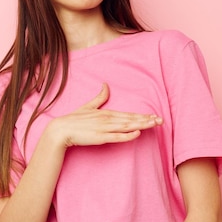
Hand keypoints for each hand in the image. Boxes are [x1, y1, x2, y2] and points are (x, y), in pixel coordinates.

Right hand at [45, 83, 162, 147]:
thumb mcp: (88, 106)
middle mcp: (107, 119)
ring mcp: (104, 128)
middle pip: (130, 120)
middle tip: (161, 120)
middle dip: (147, 120)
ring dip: (141, 125)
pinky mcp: (99, 137)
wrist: (60, 130)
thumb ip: (99, 97)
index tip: (155, 116)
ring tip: (154, 125)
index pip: (128, 114)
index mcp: (106, 113)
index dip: (142, 115)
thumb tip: (105, 84)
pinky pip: (116, 136)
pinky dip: (127, 135)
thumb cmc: (74, 120)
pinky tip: (137, 133)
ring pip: (127, 126)